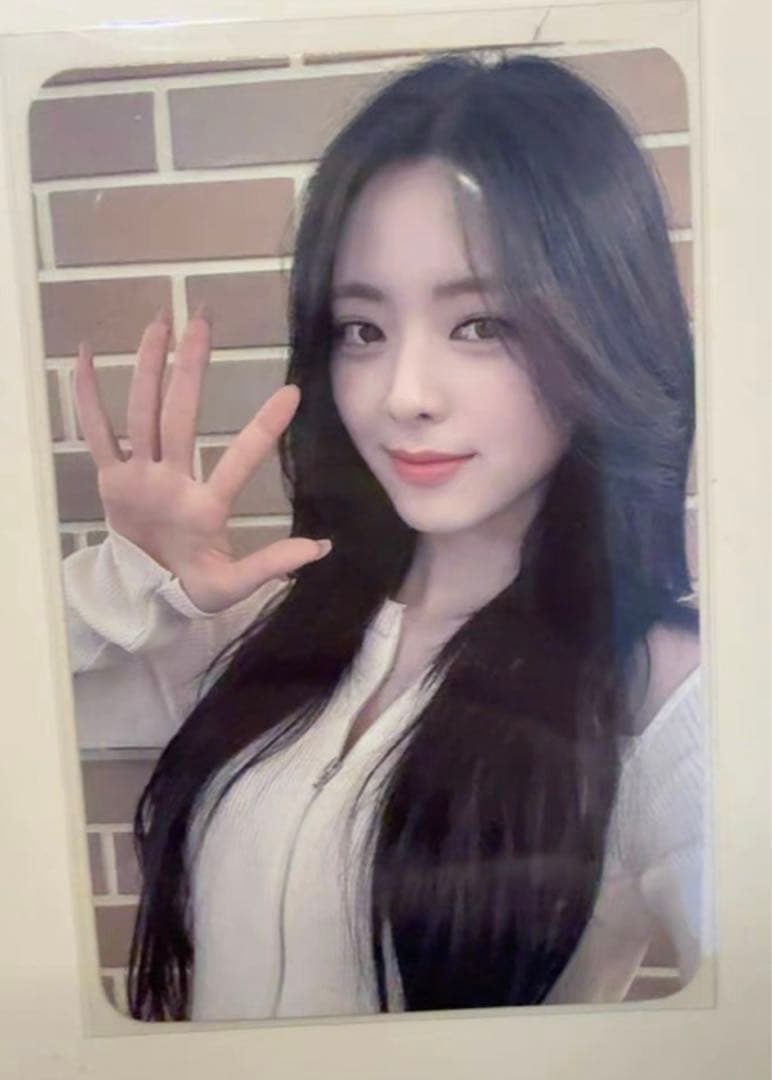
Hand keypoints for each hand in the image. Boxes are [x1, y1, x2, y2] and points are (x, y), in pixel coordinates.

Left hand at [74, 307, 329, 612]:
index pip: (239, 462)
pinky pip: (95, 431)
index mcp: (203, 511)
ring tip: (159, 321)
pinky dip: (86, 394)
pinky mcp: (110, 477)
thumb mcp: (234, 585)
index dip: (265, 428)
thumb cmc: (194, 585)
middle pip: (178, 419)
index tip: (291, 392)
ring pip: (139, 414)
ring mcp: (135, 478)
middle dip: (190, 368)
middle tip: (202, 321)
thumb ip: (273, 563)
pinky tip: (82, 355)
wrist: (140, 599)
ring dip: (147, 365)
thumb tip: (321, 546)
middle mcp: (167, 486)